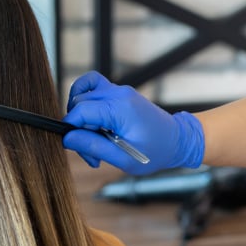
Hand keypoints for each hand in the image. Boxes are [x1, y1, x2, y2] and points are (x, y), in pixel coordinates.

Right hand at [63, 71, 203, 174]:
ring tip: (91, 135)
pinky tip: (91, 120)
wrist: (178, 140)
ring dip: (81, 115)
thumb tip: (67, 138)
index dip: (71, 128)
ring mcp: (118, 90)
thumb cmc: (156, 151)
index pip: (80, 110)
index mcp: (121, 108)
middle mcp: (118, 93)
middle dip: (78, 128)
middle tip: (92, 152)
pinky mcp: (118, 92)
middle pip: (79, 103)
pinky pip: (92, 87)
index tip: (74, 145)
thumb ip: (93, 146)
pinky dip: (85, 101)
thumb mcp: (123, 158)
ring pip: (82, 93)